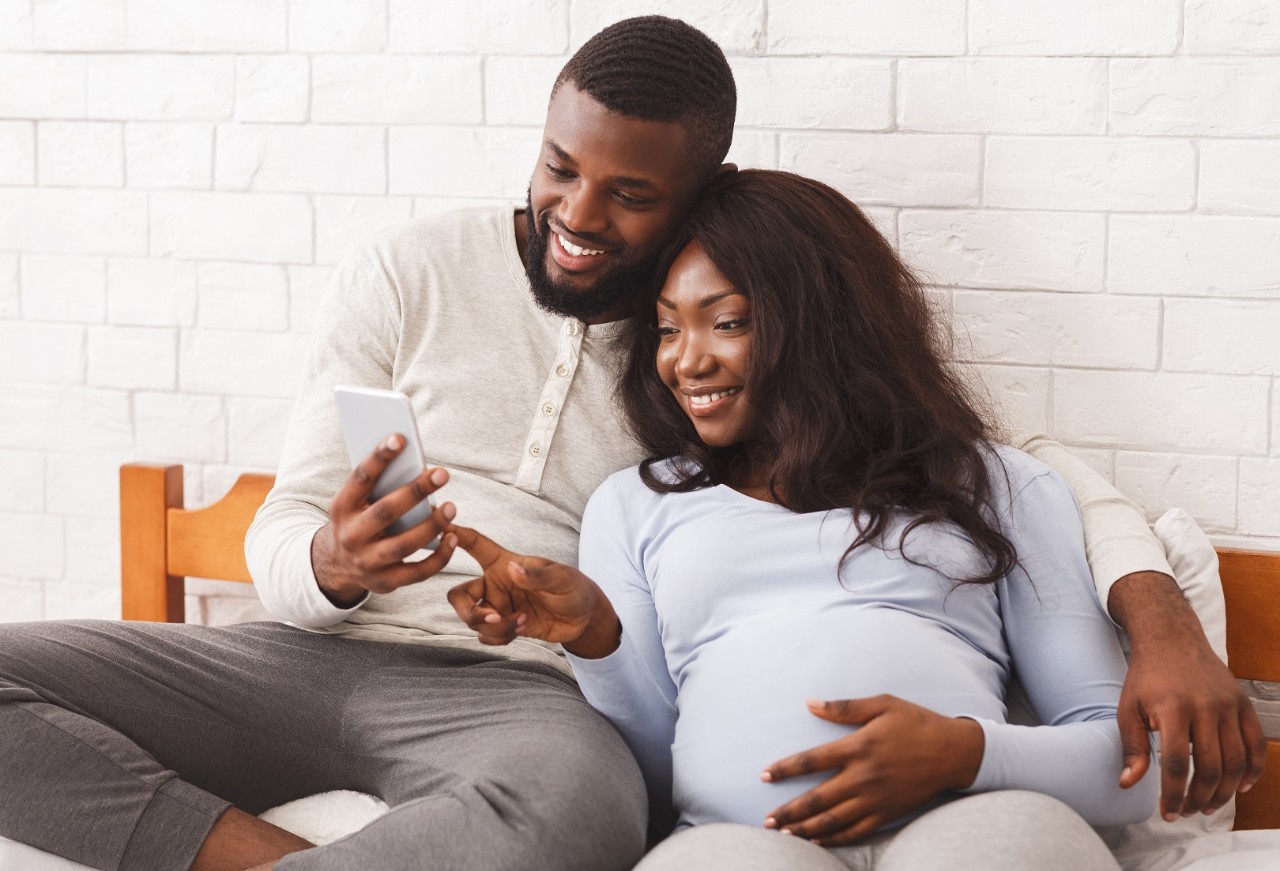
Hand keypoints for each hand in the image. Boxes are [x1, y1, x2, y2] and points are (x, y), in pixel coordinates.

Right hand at [310, 433, 458, 605]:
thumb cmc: (358, 520)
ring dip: (431, 525)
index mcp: (342, 507)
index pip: (360, 478)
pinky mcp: (386, 582)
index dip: (379, 457)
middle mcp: (351, 535)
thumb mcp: (356, 501)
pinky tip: (453, 537)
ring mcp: (367, 562)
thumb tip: (415, 462)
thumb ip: (379, 485)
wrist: (337, 565)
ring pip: (403, 545)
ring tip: (451, 507)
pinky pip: (418, 572)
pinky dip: (439, 556)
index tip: (400, 438)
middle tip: (442, 473)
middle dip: (415, 491)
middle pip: (385, 512)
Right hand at [446, 525, 620, 657]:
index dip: (457, 536)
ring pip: (473, 621)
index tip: (442, 529)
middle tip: (493, 618)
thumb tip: (513, 570)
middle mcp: (495, 585)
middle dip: (468, 612)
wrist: (584, 618)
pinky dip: (500, 638)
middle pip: (459, 596)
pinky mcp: (505, 626)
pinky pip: (486, 637)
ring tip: (521, 622)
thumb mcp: (562, 578)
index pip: (476, 546)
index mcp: (504, 564)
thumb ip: (537, 576)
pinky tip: (521, 629)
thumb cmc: (574, 587)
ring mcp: (499, 607)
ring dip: (495, 628)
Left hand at [761, 695, 983, 845]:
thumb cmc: (916, 723)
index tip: (764, 775)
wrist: (953, 752)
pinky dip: (834, 838)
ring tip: (783, 834)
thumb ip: (844, 707)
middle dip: (788, 811)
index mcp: (858, 747)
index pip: (811, 760)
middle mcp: (864, 777)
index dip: (785, 769)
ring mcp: (876, 799)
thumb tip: (810, 703)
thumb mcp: (882, 704)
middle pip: (817, 798)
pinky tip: (817, 841)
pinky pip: (855, 831)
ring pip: (833, 819)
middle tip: (766, 821)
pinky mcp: (887, 814)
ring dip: (805, 828)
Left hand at [1110, 571, 1266, 820]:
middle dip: (1200, 798)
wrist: (1171, 639)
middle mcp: (1205, 707)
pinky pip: (1255, 744)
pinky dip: (1252, 770)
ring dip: (1225, 790)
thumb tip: (1128, 783)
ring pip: (1236, 761)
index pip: (1177, 764)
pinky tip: (1240, 787)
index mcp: (1172, 709)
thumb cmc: (1146, 677)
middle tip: (1189, 812)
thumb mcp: (1127, 708)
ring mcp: (1228, 705)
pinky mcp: (1243, 704)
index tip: (1168, 813)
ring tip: (1209, 805)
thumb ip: (1131, 747)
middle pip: (1211, 767)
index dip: (1174, 794)